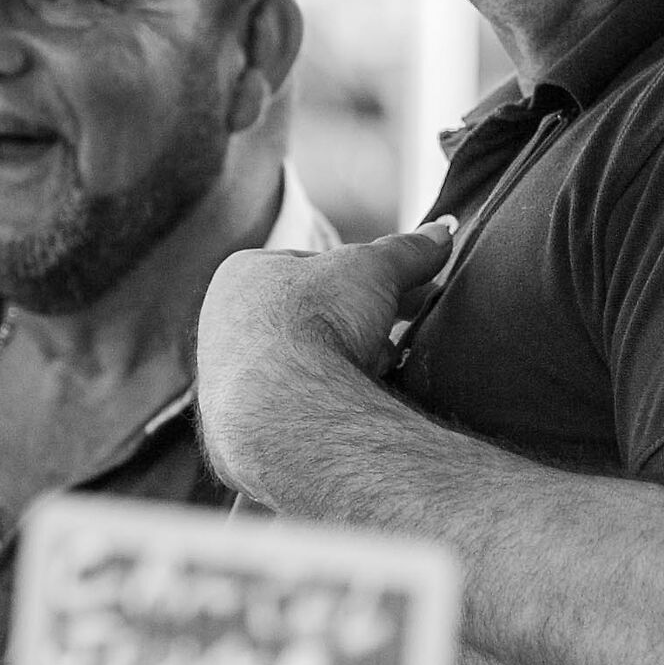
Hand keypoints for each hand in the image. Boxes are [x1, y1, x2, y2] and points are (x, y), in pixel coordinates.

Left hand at [196, 220, 454, 498]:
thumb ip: (406, 251)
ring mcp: (221, 384)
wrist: (280, 404)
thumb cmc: (315, 320)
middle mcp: (221, 327)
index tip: (398, 302)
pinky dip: (320, 412)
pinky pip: (289, 415)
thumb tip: (442, 232)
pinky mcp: (234, 432)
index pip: (311, 273)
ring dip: (340, 373)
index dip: (362, 286)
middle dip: (354, 332)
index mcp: (241, 276)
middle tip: (394, 346)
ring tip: (378, 379)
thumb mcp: (374, 269)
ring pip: (297, 371)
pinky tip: (351, 414)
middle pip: (305, 324)